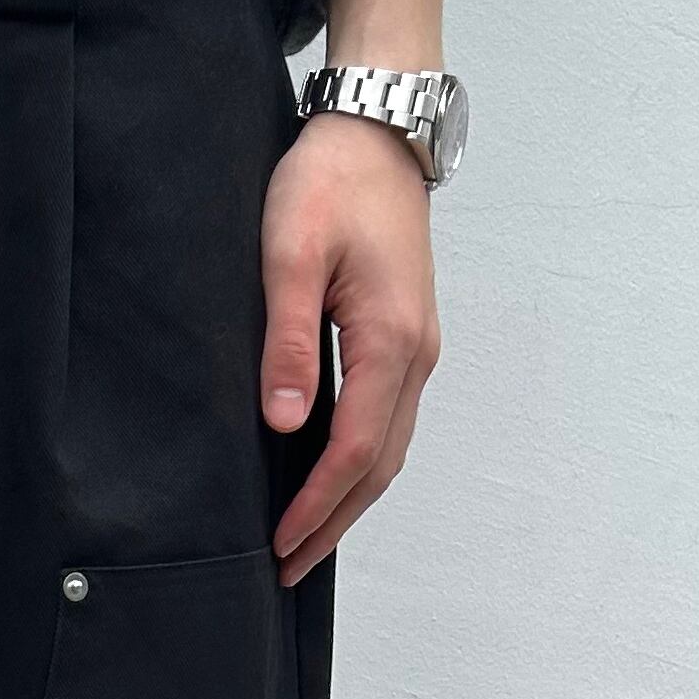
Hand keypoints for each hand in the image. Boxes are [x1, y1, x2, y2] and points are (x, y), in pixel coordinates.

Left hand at [260, 111, 441, 585]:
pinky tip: (330, 479)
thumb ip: (288, 341)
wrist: (375, 129)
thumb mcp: (289, 254)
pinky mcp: (406, 337)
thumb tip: (285, 423)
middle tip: (286, 569)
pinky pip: (388, 420)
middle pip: (380, 466)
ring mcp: (418, 347)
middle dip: (334, 523)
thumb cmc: (328, 182)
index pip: (354, 450)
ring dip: (350, 500)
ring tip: (306, 540)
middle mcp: (417, 354)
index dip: (316, 505)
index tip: (280, 544)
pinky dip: (361, 463)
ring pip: (389, 448)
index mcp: (391, 340)